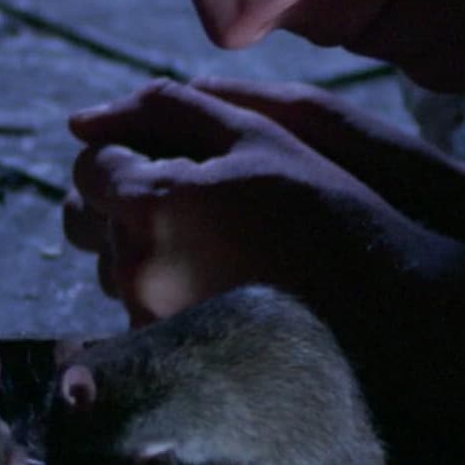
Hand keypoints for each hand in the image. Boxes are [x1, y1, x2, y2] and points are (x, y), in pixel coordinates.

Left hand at [63, 79, 464, 325]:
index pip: (90, 165)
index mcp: (150, 205)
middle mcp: (136, 268)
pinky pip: (138, 305)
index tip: (176, 158)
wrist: (384, 310)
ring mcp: (150, 318)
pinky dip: (164, 283)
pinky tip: (222, 276)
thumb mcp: (255, 134)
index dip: (128, 152)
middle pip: (86, 217)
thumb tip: (80, 120)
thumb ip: (163, 109)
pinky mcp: (170, 354)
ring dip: (142, 242)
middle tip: (194, 195)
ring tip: (215, 238)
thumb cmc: (324, 209)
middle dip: (125, 197)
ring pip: (109, 263)